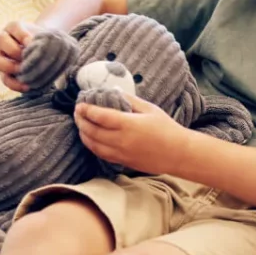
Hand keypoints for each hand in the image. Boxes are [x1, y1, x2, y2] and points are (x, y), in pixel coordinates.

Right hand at [0, 21, 39, 92]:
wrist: (46, 53)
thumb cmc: (46, 43)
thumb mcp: (46, 37)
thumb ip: (45, 41)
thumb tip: (45, 50)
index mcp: (14, 28)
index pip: (15, 27)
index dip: (24, 35)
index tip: (33, 42)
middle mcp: (4, 40)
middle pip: (1, 40)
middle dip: (15, 50)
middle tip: (27, 58)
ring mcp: (1, 56)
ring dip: (9, 67)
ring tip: (25, 72)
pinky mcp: (5, 73)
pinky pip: (4, 79)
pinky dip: (15, 84)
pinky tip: (27, 86)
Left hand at [75, 95, 191, 175]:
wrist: (178, 154)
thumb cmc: (167, 129)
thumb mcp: (149, 109)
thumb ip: (130, 100)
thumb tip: (113, 92)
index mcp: (128, 124)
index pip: (99, 116)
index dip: (87, 110)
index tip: (80, 104)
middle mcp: (121, 140)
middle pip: (92, 131)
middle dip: (81, 121)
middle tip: (77, 112)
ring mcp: (120, 153)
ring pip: (93, 145)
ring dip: (83, 134)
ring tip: (81, 125)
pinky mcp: (122, 162)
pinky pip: (101, 154)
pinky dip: (92, 146)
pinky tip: (90, 139)